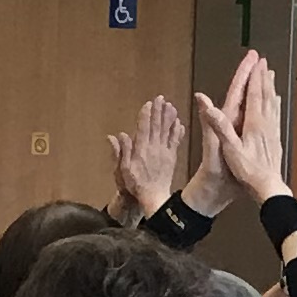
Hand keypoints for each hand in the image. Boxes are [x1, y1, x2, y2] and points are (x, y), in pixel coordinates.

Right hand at [107, 95, 183, 221]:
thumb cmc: (136, 184)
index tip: (148, 104)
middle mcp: (154, 149)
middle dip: (158, 111)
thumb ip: (121, 152)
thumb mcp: (123, 170)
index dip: (146, 116)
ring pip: (167, 131)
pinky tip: (179, 123)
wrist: (154, 198)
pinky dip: (177, 132)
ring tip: (171, 106)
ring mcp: (164, 153)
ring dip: (169, 118)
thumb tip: (118, 135)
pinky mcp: (171, 157)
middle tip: (161, 98)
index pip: (144, 129)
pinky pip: (175, 142)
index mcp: (141, 150)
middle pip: (156, 126)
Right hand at [192, 50, 285, 203]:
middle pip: (265, 95)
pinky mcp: (276, 139)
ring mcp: (272, 131)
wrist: (268, 188)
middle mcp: (266, 124)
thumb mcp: (229, 149)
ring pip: (272, 103)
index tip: (255, 62)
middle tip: (263, 62)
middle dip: (263, 77)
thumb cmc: (248, 172)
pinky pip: (275, 115)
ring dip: (270, 87)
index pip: (254, 94)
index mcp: (254, 124)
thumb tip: (208, 106)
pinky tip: (276, 102)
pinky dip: (275, 104)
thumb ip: (220, 126)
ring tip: (270, 75)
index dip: (254, 77)